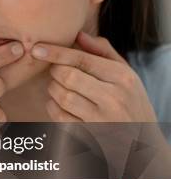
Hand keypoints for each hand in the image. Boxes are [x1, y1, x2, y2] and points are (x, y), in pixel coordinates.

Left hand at [31, 31, 165, 178]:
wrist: (142, 145)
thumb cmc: (131, 102)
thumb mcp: (126, 74)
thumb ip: (102, 52)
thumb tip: (78, 34)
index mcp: (122, 77)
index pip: (82, 59)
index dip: (56, 52)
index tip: (36, 49)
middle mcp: (113, 98)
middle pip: (67, 76)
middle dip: (54, 71)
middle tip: (55, 71)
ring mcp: (101, 119)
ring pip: (61, 96)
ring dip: (52, 89)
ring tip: (58, 86)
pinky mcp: (89, 135)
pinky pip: (60, 116)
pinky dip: (52, 107)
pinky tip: (57, 103)